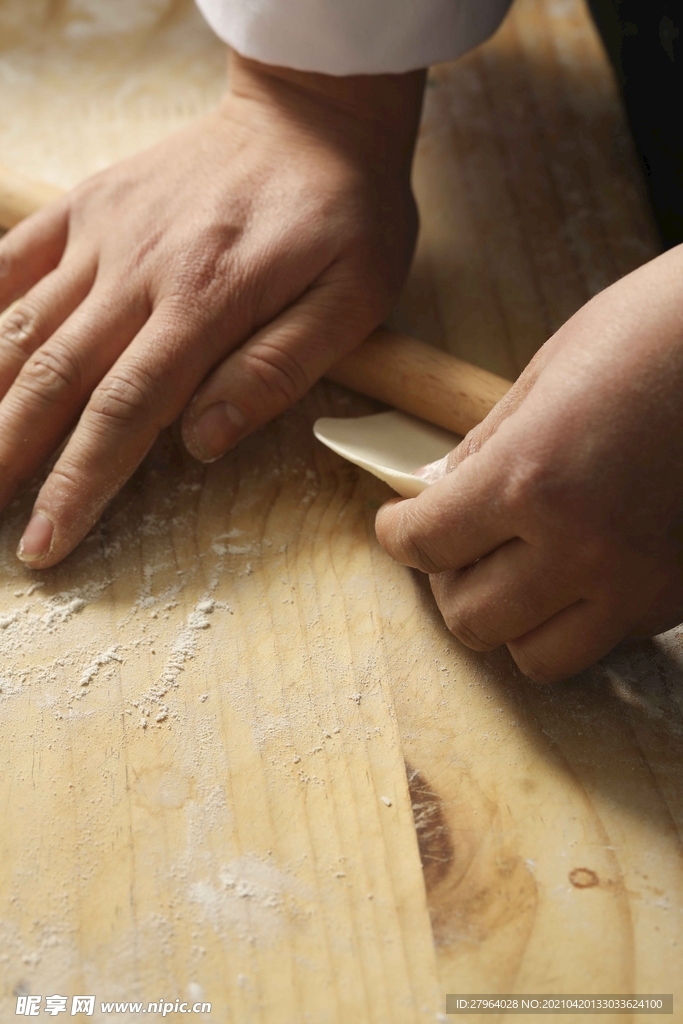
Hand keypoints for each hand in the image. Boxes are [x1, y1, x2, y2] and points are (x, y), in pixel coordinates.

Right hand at [0, 54, 423, 566]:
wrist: (314, 118)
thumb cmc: (344, 216)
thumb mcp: (350, 300)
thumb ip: (275, 370)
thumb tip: (200, 442)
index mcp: (207, 301)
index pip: (123, 414)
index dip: (76, 485)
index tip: (45, 542)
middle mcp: (139, 268)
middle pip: (55, 379)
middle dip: (11, 457)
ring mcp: (106, 231)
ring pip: (23, 326)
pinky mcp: (90, 203)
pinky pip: (17, 256)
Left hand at [376, 247, 682, 682]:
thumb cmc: (658, 331)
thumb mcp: (550, 371)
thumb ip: (485, 446)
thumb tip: (439, 492)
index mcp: (531, 479)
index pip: (426, 544)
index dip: (396, 535)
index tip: (396, 525)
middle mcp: (580, 547)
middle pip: (470, 620)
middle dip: (446, 581)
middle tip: (454, 544)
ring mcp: (635, 583)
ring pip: (535, 656)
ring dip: (508, 618)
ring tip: (514, 568)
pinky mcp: (676, 596)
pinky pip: (601, 640)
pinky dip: (571, 615)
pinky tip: (576, 566)